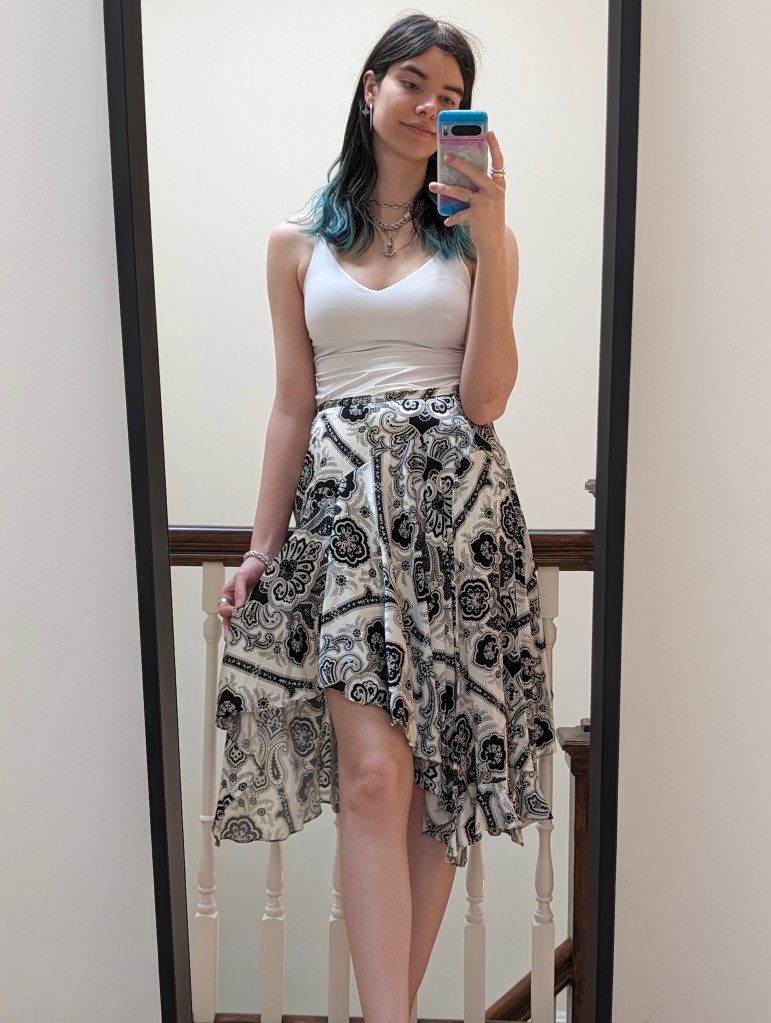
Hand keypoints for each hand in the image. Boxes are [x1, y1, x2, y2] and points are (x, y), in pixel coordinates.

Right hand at [218, 558, 267, 637]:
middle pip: (229, 618)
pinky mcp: (255, 606)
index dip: (228, 613)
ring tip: (243, 639)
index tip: (236, 612)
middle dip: (230, 629)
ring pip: (239, 620)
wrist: (264, 563)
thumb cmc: (250, 567)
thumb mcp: (242, 577)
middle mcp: (234, 601)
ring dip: (240, 629)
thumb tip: (238, 606)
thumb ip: (239, 591)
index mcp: (227, 595)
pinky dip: (251, 624)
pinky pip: (251, 617)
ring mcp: (244, 605)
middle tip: (232, 640)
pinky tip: (254, 630)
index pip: (223, 609)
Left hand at [429, 130, 506, 253]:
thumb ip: (481, 188)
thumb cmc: (489, 220)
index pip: (498, 162)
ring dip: (445, 188)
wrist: (494, 243)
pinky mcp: (477, 215)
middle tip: (446, 157)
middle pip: (475, 173)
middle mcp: (495, 191)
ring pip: (462, 191)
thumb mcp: (490, 201)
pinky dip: (453, 217)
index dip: (494, 147)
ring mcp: (486, 203)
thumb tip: (461, 176)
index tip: (489, 132)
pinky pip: (460, 212)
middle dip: (459, 164)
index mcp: (499, 185)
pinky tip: (448, 221)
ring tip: (433, 185)